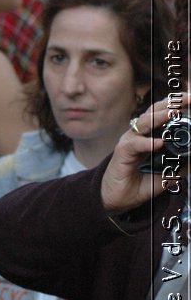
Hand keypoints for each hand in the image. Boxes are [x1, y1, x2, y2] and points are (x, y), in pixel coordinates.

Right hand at [101, 94, 189, 213]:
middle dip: (172, 103)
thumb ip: (179, 166)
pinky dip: (148, 143)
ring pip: (145, 123)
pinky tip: (159, 143)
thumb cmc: (137, 185)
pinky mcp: (122, 152)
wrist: (116, 200)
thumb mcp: (165, 175)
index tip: (190, 99)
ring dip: (161, 116)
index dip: (175, 105)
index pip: (162, 114)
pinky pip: (135, 144)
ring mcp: (129, 141)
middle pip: (154, 112)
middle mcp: (138, 134)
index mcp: (149, 135)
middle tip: (188, 98)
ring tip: (174, 112)